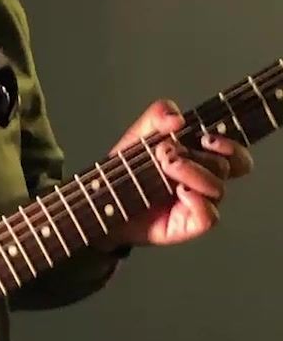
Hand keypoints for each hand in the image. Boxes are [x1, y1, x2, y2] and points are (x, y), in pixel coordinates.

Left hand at [105, 98, 252, 247]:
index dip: (231, 146)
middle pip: (225, 167)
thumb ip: (158, 115)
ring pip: (218, 189)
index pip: (236, 155)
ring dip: (193, 173)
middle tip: (165, 153)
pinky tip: (180, 192)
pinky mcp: (188, 226)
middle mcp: (205, 182)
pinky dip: (199, 202)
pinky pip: (209, 218)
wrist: (105, 200)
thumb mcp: (141, 134)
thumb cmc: (128, 168)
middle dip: (196, 155)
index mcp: (202, 159)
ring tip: (165, 167)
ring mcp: (198, 204)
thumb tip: (178, 119)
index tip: (205, 138)